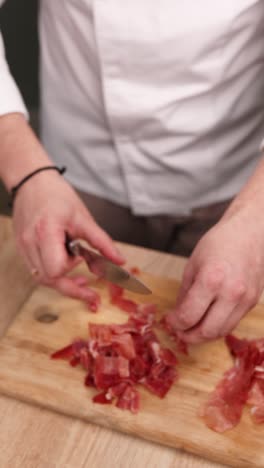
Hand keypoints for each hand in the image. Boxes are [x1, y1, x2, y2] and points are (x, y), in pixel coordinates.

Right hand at [13, 170, 124, 301]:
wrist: (31, 181)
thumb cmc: (56, 195)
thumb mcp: (83, 217)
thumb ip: (102, 242)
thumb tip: (120, 262)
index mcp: (46, 232)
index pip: (56, 270)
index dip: (73, 273)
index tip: (86, 267)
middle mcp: (30, 242)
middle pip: (48, 279)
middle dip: (71, 288)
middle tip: (92, 294)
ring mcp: (23, 247)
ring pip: (41, 278)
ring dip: (62, 282)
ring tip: (82, 277)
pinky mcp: (22, 248)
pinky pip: (36, 270)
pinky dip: (53, 274)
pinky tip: (66, 267)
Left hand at [166, 208, 263, 342]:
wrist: (249, 233)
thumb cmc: (219, 243)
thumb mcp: (193, 264)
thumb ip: (185, 292)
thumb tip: (178, 314)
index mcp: (211, 280)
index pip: (189, 316)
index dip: (175, 323)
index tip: (170, 320)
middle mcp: (231, 293)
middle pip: (207, 330)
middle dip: (189, 336)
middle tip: (179, 332)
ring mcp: (245, 299)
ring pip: (222, 331)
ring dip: (204, 335)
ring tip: (192, 330)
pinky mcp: (253, 302)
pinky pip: (233, 322)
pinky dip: (218, 326)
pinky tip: (208, 321)